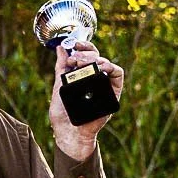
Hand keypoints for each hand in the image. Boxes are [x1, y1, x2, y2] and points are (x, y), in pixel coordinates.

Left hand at [47, 38, 123, 158]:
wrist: (69, 133)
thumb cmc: (63, 114)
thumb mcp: (58, 86)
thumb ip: (60, 67)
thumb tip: (60, 48)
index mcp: (82, 75)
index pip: (87, 55)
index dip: (83, 46)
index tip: (74, 45)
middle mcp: (95, 78)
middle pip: (97, 56)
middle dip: (86, 53)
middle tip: (75, 59)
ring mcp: (104, 85)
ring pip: (107, 63)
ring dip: (96, 59)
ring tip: (82, 63)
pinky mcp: (113, 94)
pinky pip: (118, 75)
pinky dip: (111, 67)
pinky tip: (100, 68)